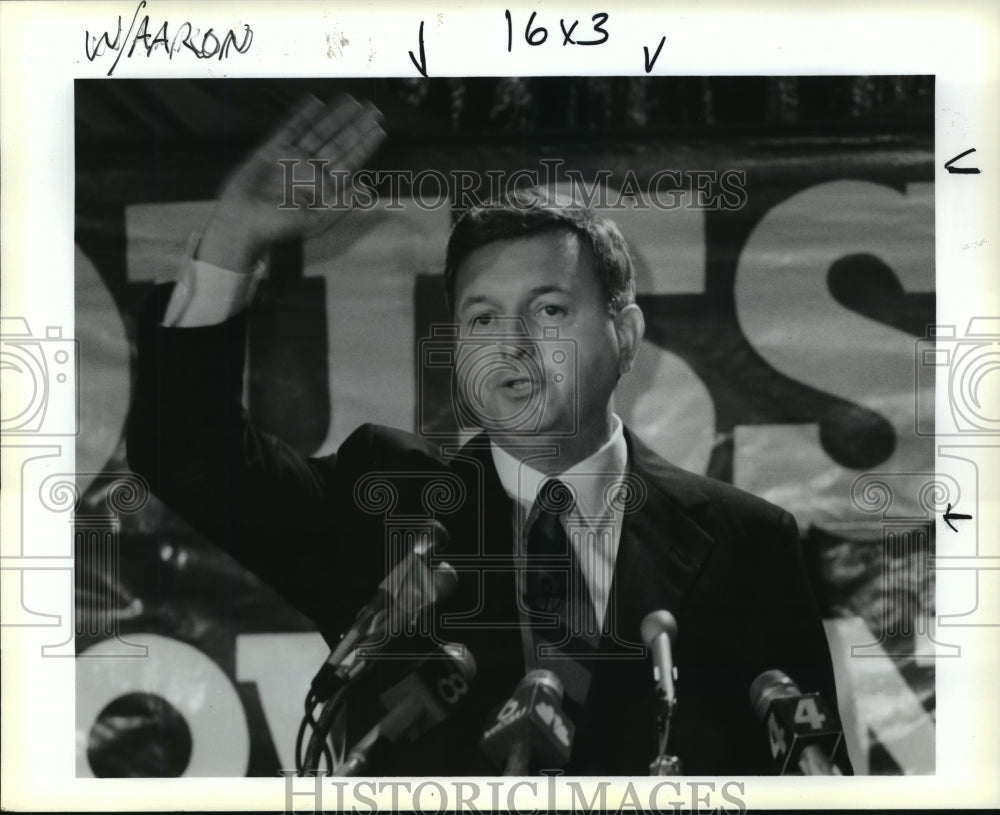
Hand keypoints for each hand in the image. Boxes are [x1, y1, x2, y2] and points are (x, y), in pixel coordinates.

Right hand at [197, 94, 384, 271]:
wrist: (241, 223)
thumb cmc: (278, 228)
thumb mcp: (315, 221)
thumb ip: (340, 205)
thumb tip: (365, 191)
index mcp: (325, 187)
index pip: (351, 161)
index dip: (365, 144)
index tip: (379, 128)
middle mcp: (312, 170)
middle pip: (339, 142)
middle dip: (356, 125)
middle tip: (373, 108)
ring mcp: (293, 158)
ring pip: (319, 132)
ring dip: (335, 116)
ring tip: (352, 100)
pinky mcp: (272, 150)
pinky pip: (291, 127)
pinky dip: (302, 115)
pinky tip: (315, 102)